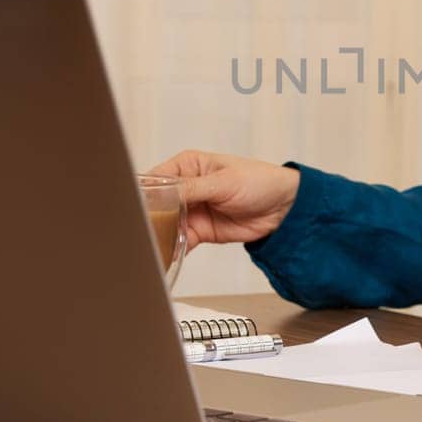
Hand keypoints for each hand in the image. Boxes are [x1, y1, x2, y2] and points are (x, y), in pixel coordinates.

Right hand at [148, 150, 300, 248]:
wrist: (283, 208)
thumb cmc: (258, 182)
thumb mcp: (224, 182)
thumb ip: (192, 188)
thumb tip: (162, 194)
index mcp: (187, 165)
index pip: (156, 179)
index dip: (144, 194)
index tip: (137, 210)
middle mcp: (184, 187)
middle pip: (156, 204)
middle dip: (148, 218)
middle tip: (141, 232)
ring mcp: (190, 210)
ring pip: (164, 224)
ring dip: (158, 236)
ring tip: (149, 246)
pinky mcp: (198, 231)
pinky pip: (178, 241)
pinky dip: (172, 249)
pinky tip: (166, 255)